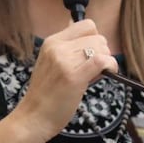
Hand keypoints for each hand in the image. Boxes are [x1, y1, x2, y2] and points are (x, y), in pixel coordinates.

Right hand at [12, 19, 118, 139]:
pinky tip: (106, 75)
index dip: (94, 38)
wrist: (33, 117)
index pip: (86, 25)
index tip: (91, 53)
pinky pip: (102, 61)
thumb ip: (69, 51)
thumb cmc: (45, 95)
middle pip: (97, 36)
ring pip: (102, 48)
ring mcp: (65, 61)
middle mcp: (57, 47)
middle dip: (102, 51)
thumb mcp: (51, 63)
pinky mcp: (74, 76)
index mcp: (51, 41)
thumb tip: (95, 42)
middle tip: (93, 68)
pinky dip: (110, 66)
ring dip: (106, 60)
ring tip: (95, 75)